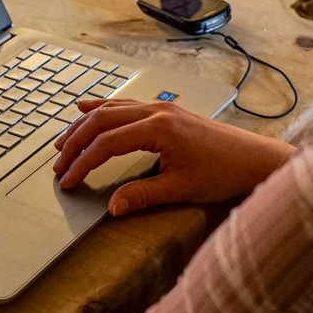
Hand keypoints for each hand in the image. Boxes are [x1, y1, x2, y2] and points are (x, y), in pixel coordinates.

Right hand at [52, 99, 294, 215]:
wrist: (255, 159)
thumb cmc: (223, 173)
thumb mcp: (182, 189)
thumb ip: (143, 196)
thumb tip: (112, 207)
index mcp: (158, 128)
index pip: (106, 143)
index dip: (83, 162)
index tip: (68, 180)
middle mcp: (155, 111)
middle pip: (101, 120)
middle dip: (75, 142)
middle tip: (58, 164)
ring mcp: (160, 108)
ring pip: (110, 109)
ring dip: (84, 124)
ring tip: (63, 142)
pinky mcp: (165, 111)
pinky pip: (124, 104)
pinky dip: (101, 107)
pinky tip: (86, 107)